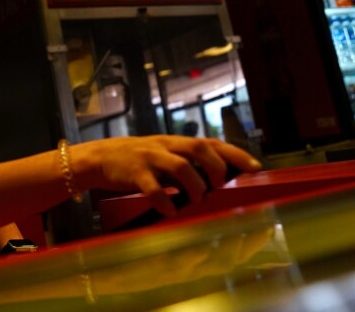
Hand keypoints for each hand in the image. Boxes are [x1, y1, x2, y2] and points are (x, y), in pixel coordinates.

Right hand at [76, 136, 260, 216]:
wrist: (98, 158)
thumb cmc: (136, 160)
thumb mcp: (162, 155)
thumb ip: (186, 162)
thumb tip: (219, 178)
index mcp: (175, 143)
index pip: (211, 142)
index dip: (235, 154)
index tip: (256, 168)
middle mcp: (165, 146)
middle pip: (198, 148)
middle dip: (216, 168)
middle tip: (219, 185)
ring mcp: (149, 158)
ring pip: (179, 166)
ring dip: (194, 185)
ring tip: (197, 199)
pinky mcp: (133, 172)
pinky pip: (152, 187)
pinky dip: (164, 200)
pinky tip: (169, 211)